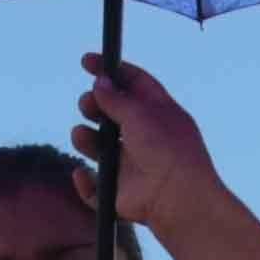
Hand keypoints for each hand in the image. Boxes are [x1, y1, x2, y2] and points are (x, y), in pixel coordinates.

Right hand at [79, 48, 226, 240]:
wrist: (177, 198)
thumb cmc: (166, 149)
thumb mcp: (141, 113)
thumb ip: (116, 98)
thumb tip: (99, 82)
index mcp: (160, 113)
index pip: (135, 83)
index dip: (111, 70)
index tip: (87, 61)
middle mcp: (146, 137)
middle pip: (112, 114)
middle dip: (94, 104)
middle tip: (88, 104)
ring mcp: (132, 166)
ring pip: (99, 148)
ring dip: (85, 138)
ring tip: (81, 135)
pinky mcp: (120, 193)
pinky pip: (95, 187)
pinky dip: (86, 182)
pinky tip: (84, 174)